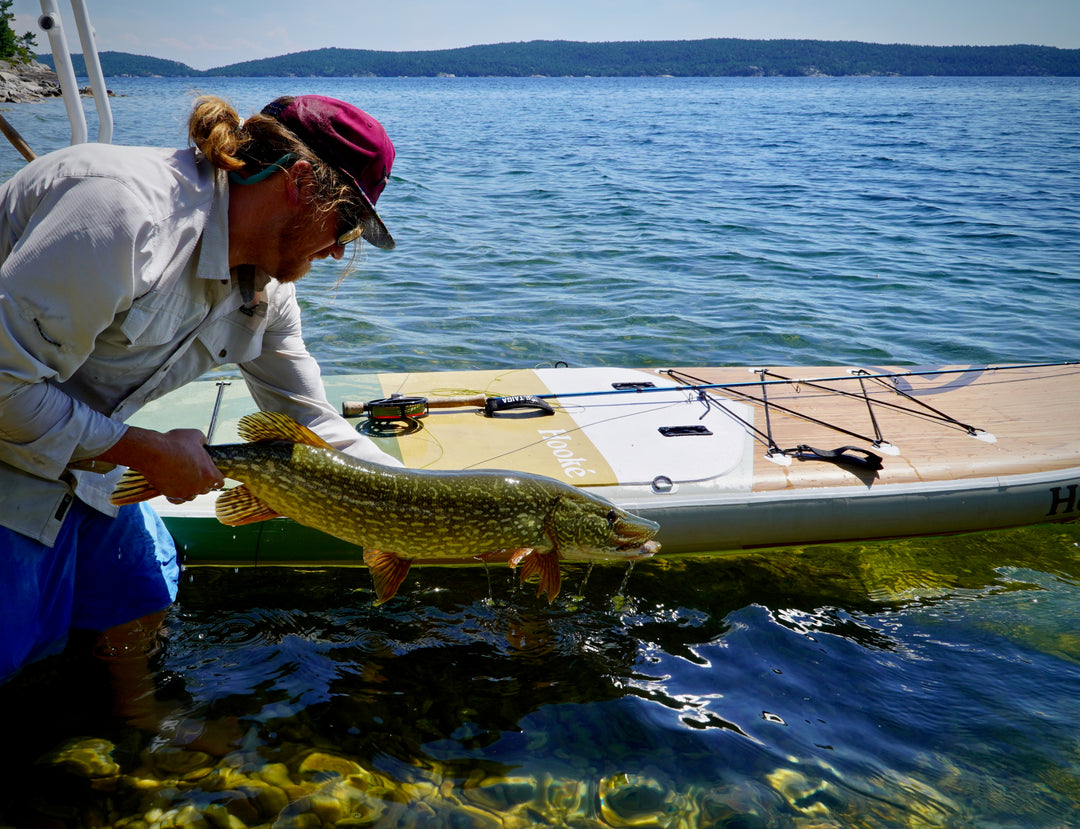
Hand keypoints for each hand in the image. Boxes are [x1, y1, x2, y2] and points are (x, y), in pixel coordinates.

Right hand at [94, 425, 224, 501]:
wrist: (153, 452)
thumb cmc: (175, 443)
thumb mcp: (195, 435)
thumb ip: (203, 441)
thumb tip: (203, 443)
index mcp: (209, 474)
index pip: (219, 482)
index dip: (216, 477)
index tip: (211, 473)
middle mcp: (199, 486)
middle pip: (206, 489)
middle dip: (202, 482)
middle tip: (194, 472)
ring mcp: (185, 492)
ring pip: (192, 495)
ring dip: (189, 489)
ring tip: (183, 479)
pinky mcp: (171, 495)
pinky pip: (178, 500)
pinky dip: (177, 496)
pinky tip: (174, 488)